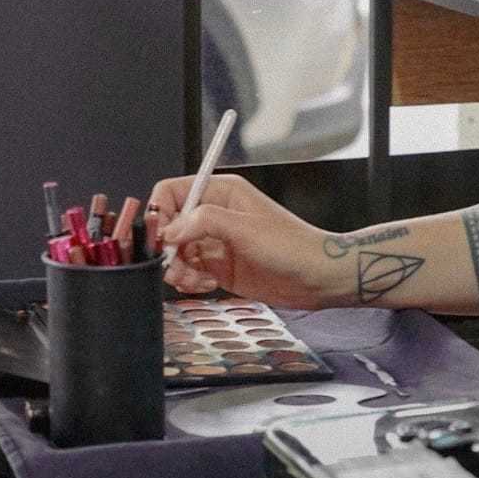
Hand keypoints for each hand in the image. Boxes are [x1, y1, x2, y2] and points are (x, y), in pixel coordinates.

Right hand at [147, 174, 336, 308]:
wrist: (317, 278)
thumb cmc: (293, 246)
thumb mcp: (246, 229)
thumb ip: (205, 222)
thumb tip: (171, 228)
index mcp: (221, 193)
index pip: (172, 192)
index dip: (161, 213)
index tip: (163, 238)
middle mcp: (214, 215)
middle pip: (168, 226)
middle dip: (167, 248)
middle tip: (177, 265)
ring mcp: (215, 242)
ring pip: (175, 252)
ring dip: (178, 269)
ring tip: (196, 280)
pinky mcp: (218, 267)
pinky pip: (188, 272)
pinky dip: (190, 281)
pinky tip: (207, 285)